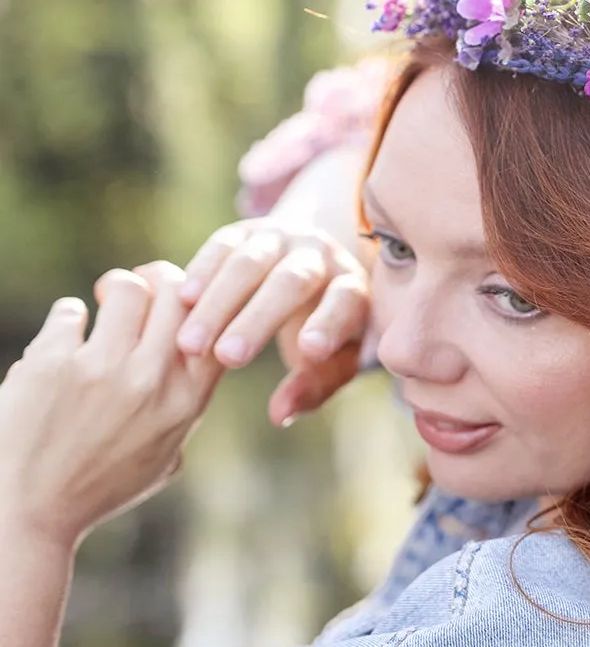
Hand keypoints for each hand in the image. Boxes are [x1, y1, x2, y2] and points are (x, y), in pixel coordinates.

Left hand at [0, 264, 222, 552]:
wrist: (29, 512)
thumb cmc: (96, 489)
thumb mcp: (163, 460)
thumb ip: (184, 414)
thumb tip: (195, 368)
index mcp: (185, 403)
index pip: (216, 325)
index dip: (200, 304)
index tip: (179, 305)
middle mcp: (150, 381)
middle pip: (175, 293)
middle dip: (157, 280)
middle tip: (134, 291)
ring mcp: (102, 370)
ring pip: (126, 287)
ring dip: (112, 288)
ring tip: (97, 304)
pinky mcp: (53, 363)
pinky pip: (69, 310)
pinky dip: (68, 317)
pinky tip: (64, 333)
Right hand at [176, 222, 370, 425]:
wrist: (310, 265)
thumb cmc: (322, 328)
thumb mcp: (331, 360)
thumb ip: (312, 387)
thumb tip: (279, 415)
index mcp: (352, 287)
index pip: (345, 301)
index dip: (329, 323)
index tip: (309, 350)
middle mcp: (320, 255)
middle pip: (292, 281)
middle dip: (258, 319)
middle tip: (227, 358)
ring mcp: (282, 238)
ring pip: (250, 263)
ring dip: (218, 303)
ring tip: (190, 343)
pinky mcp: (246, 231)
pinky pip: (222, 245)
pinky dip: (202, 271)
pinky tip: (181, 300)